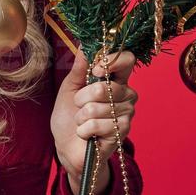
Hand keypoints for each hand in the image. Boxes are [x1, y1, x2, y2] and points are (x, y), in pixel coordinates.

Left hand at [51, 48, 136, 194]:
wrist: (67, 147)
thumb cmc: (69, 116)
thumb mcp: (69, 89)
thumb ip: (79, 69)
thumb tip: (84, 47)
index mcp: (115, 80)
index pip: (127, 60)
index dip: (112, 61)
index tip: (96, 69)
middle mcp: (126, 94)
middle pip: (106, 86)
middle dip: (82, 98)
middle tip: (79, 106)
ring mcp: (126, 113)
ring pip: (98, 106)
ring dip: (81, 116)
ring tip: (82, 121)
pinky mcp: (122, 132)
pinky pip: (97, 124)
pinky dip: (84, 129)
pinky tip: (86, 134)